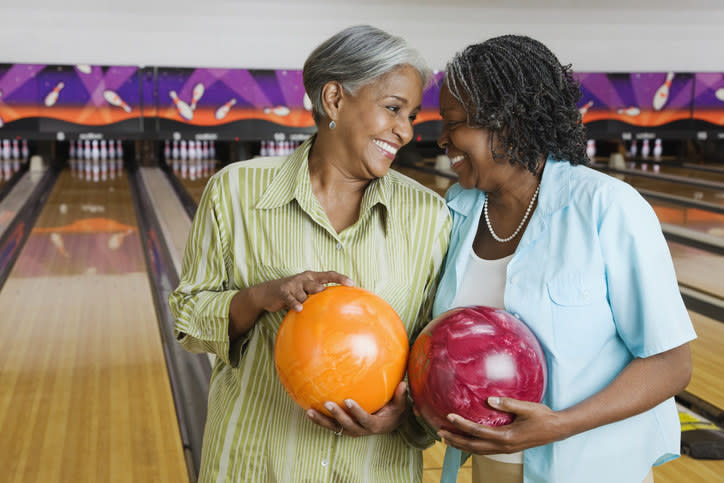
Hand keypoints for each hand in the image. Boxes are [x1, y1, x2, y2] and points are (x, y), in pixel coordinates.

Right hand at [253, 270, 352, 312]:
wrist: (266, 292)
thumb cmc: (292, 293)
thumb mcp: (305, 293)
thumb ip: (318, 297)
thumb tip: (335, 307)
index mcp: (312, 277)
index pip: (329, 275)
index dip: (340, 278)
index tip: (352, 283)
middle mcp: (304, 278)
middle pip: (318, 283)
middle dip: (322, 290)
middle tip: (326, 296)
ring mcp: (293, 284)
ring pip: (305, 294)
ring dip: (306, 302)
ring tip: (305, 307)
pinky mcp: (283, 291)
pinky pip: (291, 298)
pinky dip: (296, 304)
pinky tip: (300, 309)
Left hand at [306, 381, 409, 436]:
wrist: (389, 423)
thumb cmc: (395, 411)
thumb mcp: (401, 405)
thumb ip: (401, 396)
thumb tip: (403, 384)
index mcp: (375, 425)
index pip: (364, 419)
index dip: (356, 412)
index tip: (348, 400)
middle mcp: (361, 430)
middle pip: (347, 425)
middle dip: (337, 415)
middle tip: (327, 403)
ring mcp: (351, 430)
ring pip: (335, 427)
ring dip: (322, 421)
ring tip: (310, 412)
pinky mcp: (344, 428)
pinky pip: (331, 425)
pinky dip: (320, 420)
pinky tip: (308, 412)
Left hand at [438, 397, 567, 453]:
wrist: (557, 429)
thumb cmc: (543, 417)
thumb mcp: (527, 407)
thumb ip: (508, 403)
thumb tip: (489, 399)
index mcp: (506, 436)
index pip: (478, 431)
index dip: (462, 424)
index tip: (449, 416)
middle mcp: (503, 446)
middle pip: (473, 446)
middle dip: (455, 440)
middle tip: (439, 432)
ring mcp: (505, 449)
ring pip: (478, 451)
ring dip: (461, 445)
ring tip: (447, 438)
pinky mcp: (507, 448)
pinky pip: (485, 450)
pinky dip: (472, 446)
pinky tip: (466, 440)